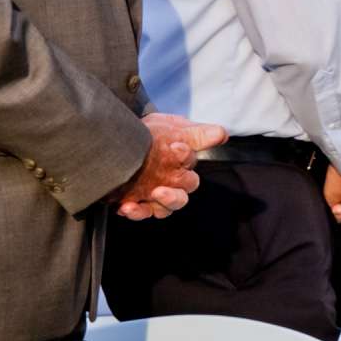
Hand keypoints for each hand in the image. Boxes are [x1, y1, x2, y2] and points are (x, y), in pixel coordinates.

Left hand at [113, 112, 227, 219]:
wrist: (119, 141)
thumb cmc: (150, 134)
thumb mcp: (170, 128)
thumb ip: (196, 133)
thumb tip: (221, 134)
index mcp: (184, 162)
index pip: (191, 162)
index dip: (185, 155)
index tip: (175, 146)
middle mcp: (174, 180)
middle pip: (186, 188)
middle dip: (178, 184)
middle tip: (164, 181)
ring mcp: (157, 193)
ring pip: (170, 205)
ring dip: (164, 201)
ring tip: (154, 194)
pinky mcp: (139, 204)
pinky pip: (143, 212)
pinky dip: (137, 211)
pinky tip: (128, 206)